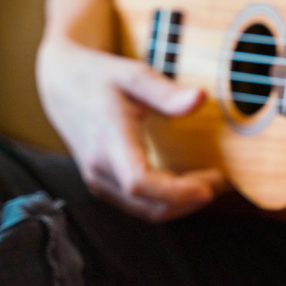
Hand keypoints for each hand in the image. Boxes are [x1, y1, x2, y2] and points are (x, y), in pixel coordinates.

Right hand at [37, 37, 225, 221]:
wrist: (61, 84)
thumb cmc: (100, 77)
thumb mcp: (134, 75)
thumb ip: (167, 92)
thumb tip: (201, 99)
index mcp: (109, 138)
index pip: (139, 181)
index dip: (175, 192)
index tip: (209, 188)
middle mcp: (100, 166)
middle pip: (148, 204)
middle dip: (190, 200)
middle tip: (224, 180)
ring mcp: (99, 179)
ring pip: (145, 210)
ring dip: (182, 204)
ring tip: (213, 182)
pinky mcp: (103, 183)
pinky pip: (138, 205)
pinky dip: (167, 201)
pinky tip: (190, 183)